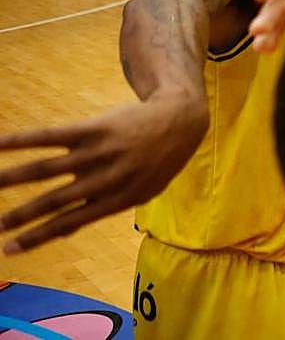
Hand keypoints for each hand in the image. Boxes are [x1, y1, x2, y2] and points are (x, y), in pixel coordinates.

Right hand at [0, 96, 206, 253]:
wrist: (180, 120)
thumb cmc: (156, 161)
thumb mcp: (140, 192)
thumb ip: (103, 208)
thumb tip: (64, 232)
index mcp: (118, 199)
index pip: (70, 222)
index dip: (38, 237)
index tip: (9, 250)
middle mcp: (107, 178)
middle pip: (56, 200)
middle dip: (21, 216)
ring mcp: (99, 152)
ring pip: (48, 168)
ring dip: (13, 178)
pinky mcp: (94, 128)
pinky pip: (52, 135)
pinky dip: (22, 140)